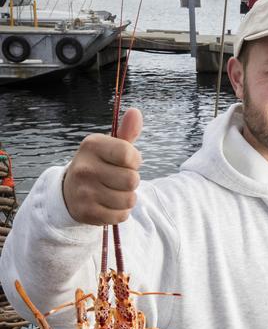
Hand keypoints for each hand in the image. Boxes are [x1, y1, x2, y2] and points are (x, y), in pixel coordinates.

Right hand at [62, 108, 142, 225]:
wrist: (70, 190)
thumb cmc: (99, 164)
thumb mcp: (110, 146)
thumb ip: (126, 132)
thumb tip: (135, 112)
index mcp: (91, 145)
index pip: (129, 155)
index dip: (134, 160)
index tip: (126, 162)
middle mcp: (84, 168)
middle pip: (132, 180)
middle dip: (132, 181)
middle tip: (118, 179)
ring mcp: (83, 192)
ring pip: (129, 200)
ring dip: (127, 198)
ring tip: (114, 191)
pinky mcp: (86, 213)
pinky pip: (121, 216)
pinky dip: (120, 212)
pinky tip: (109, 204)